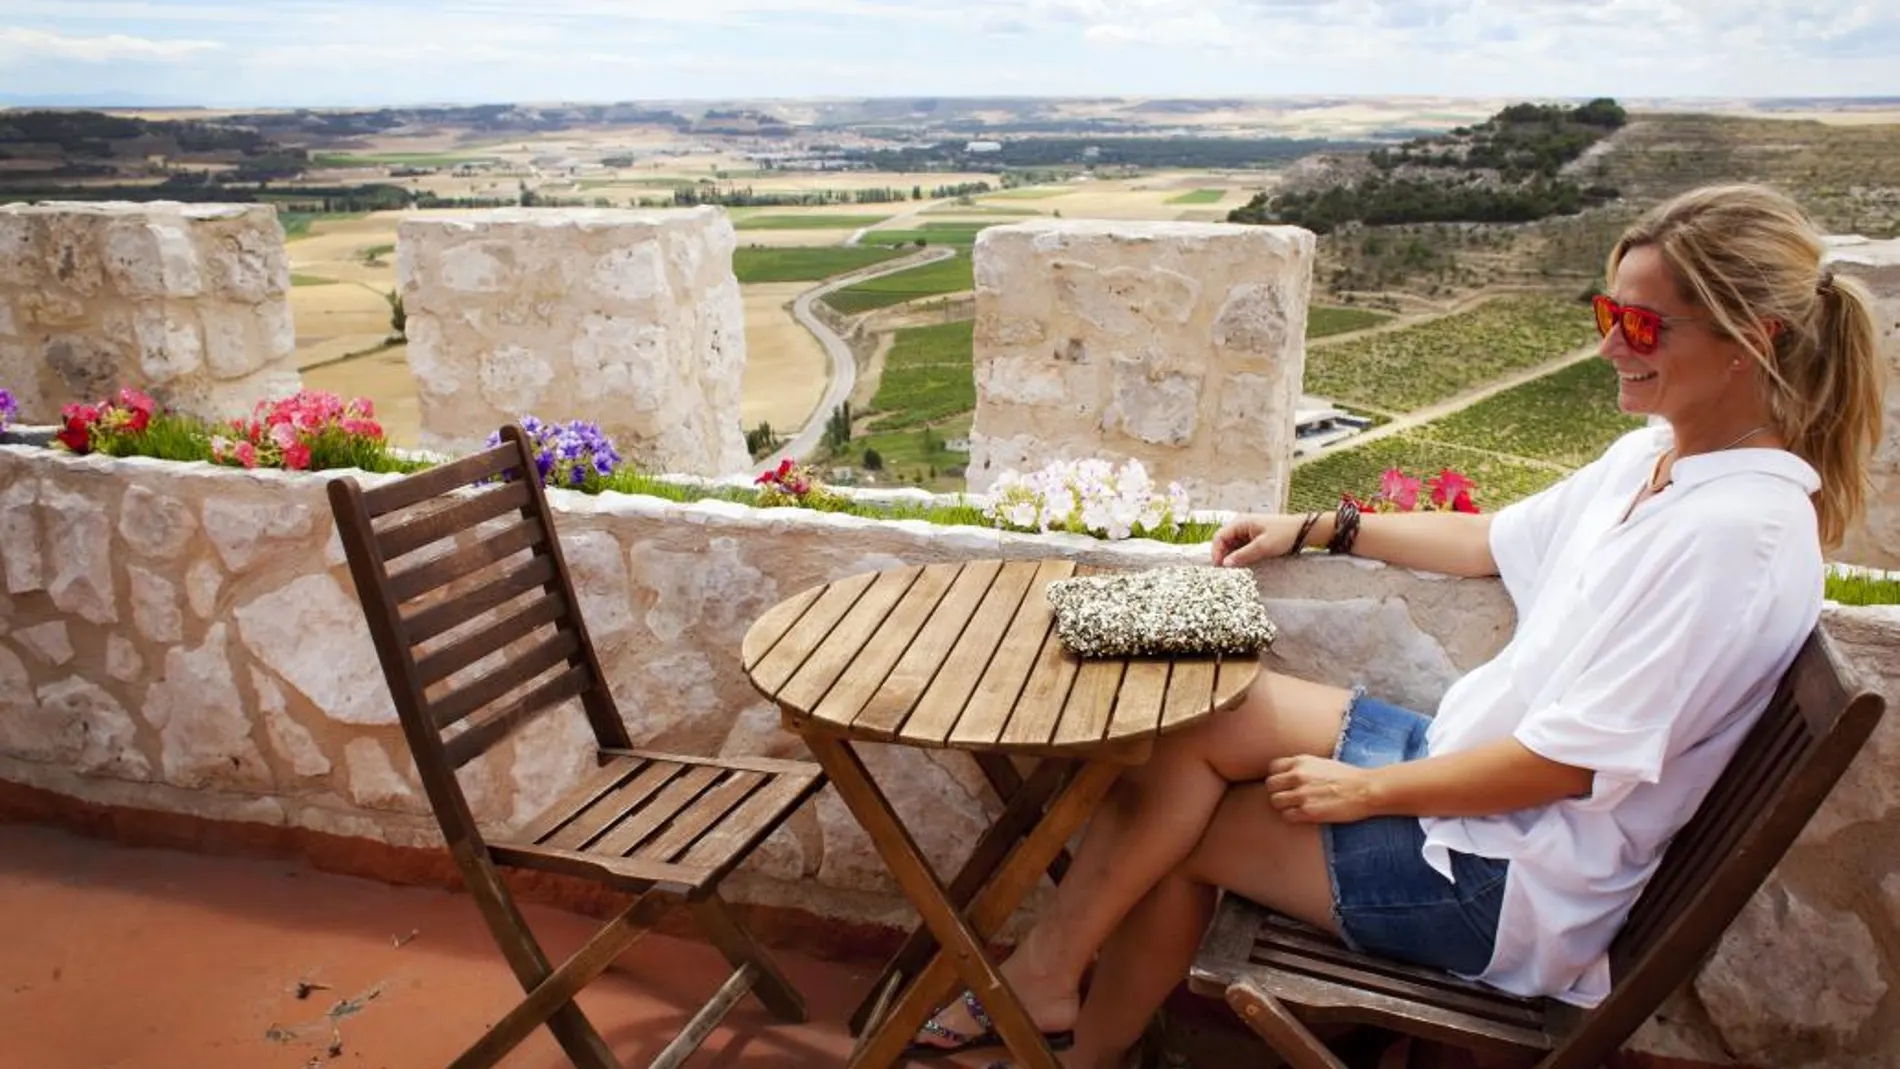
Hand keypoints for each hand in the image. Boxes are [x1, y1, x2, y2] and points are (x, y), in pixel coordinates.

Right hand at [1210, 512, 1301, 567]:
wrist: (1303, 531)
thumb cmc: (1284, 534)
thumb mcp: (1263, 547)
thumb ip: (1243, 555)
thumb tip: (1225, 564)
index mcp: (1240, 523)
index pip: (1219, 537)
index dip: (1216, 552)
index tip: (1219, 567)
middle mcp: (1241, 525)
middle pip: (1224, 542)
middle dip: (1223, 556)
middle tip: (1225, 572)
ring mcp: (1247, 532)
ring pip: (1232, 546)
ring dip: (1232, 557)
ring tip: (1234, 570)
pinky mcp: (1254, 538)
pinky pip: (1241, 548)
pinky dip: (1240, 556)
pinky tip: (1243, 565)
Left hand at [1266, 755, 1380, 823]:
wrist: (1366, 790)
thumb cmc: (1347, 777)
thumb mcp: (1321, 763)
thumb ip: (1302, 767)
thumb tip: (1287, 775)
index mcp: (1301, 761)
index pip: (1272, 767)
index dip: (1277, 777)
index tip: (1285, 783)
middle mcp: (1298, 775)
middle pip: (1270, 785)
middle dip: (1278, 792)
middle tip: (1289, 797)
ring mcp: (1302, 793)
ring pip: (1275, 801)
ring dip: (1284, 806)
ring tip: (1296, 807)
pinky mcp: (1308, 811)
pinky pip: (1286, 816)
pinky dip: (1292, 817)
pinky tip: (1304, 815)